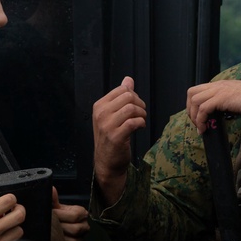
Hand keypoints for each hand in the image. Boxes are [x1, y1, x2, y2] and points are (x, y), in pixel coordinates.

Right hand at [0, 173, 24, 240]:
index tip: (6, 201)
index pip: (9, 200)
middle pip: (20, 215)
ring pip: (19, 230)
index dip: (10, 198)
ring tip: (7, 224)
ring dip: (14, 226)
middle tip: (12, 210)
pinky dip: (10, 240)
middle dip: (18, 210)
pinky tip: (2, 236)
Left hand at [52, 187, 88, 240]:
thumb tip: (51, 189)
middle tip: (50, 224)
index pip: (75, 215)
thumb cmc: (58, 217)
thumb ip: (54, 199)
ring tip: (52, 232)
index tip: (52, 213)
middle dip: (60, 226)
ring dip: (60, 237)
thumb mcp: (57, 207)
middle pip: (75, 229)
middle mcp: (84, 227)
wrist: (57, 229)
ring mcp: (81, 239)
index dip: (61, 215)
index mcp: (82, 214)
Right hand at [92, 76, 146, 203]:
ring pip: (132, 108)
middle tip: (140, 114)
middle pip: (128, 97)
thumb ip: (120, 96)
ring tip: (140, 121)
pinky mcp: (116, 137)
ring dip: (141, 114)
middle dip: (140, 104)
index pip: (122, 89)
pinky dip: (141, 123)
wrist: (106, 162)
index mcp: (99, 106)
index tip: (136, 106)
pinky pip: (134, 122)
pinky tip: (140, 127)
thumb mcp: (113, 114)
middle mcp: (101, 114)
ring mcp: (107, 125)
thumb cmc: (111, 137)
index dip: (134, 96)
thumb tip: (128, 79)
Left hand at [185, 80, 240, 133]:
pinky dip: (201, 120)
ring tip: (201, 128)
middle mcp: (219, 85)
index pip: (200, 90)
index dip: (196, 105)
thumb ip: (231, 107)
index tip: (201, 119)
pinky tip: (205, 129)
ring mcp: (220, 91)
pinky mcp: (223, 99)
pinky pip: (203, 109)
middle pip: (192, 92)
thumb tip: (226, 116)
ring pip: (194, 100)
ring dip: (194, 116)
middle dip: (190, 110)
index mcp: (224, 85)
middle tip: (197, 124)